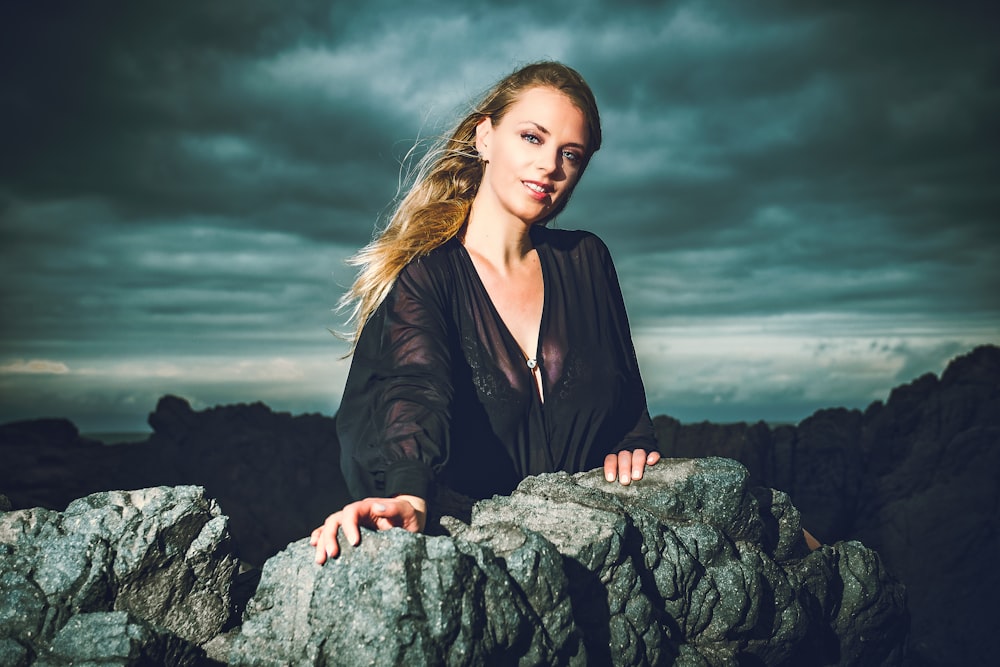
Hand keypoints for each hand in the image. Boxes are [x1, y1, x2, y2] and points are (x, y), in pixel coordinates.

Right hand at [310, 494, 426, 563]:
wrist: (409, 521)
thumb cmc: (408, 516)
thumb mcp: (406, 511)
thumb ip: (394, 508)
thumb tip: (376, 507)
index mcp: (367, 507)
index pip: (351, 512)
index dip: (349, 526)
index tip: (354, 543)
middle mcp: (355, 514)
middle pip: (335, 520)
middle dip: (330, 537)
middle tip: (332, 555)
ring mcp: (350, 524)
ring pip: (328, 527)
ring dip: (322, 542)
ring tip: (321, 560)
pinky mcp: (348, 534)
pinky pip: (329, 533)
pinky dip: (320, 538)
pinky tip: (315, 548)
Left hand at [604, 449, 660, 485]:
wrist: (645, 473)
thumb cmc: (628, 481)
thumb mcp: (620, 482)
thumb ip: (616, 484)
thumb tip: (611, 497)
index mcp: (617, 459)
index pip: (611, 459)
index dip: (610, 467)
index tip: (611, 479)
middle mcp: (628, 455)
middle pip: (624, 456)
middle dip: (624, 468)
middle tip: (625, 481)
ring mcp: (641, 455)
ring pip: (638, 453)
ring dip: (637, 464)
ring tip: (637, 477)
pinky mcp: (654, 456)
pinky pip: (654, 453)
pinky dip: (652, 456)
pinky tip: (650, 463)